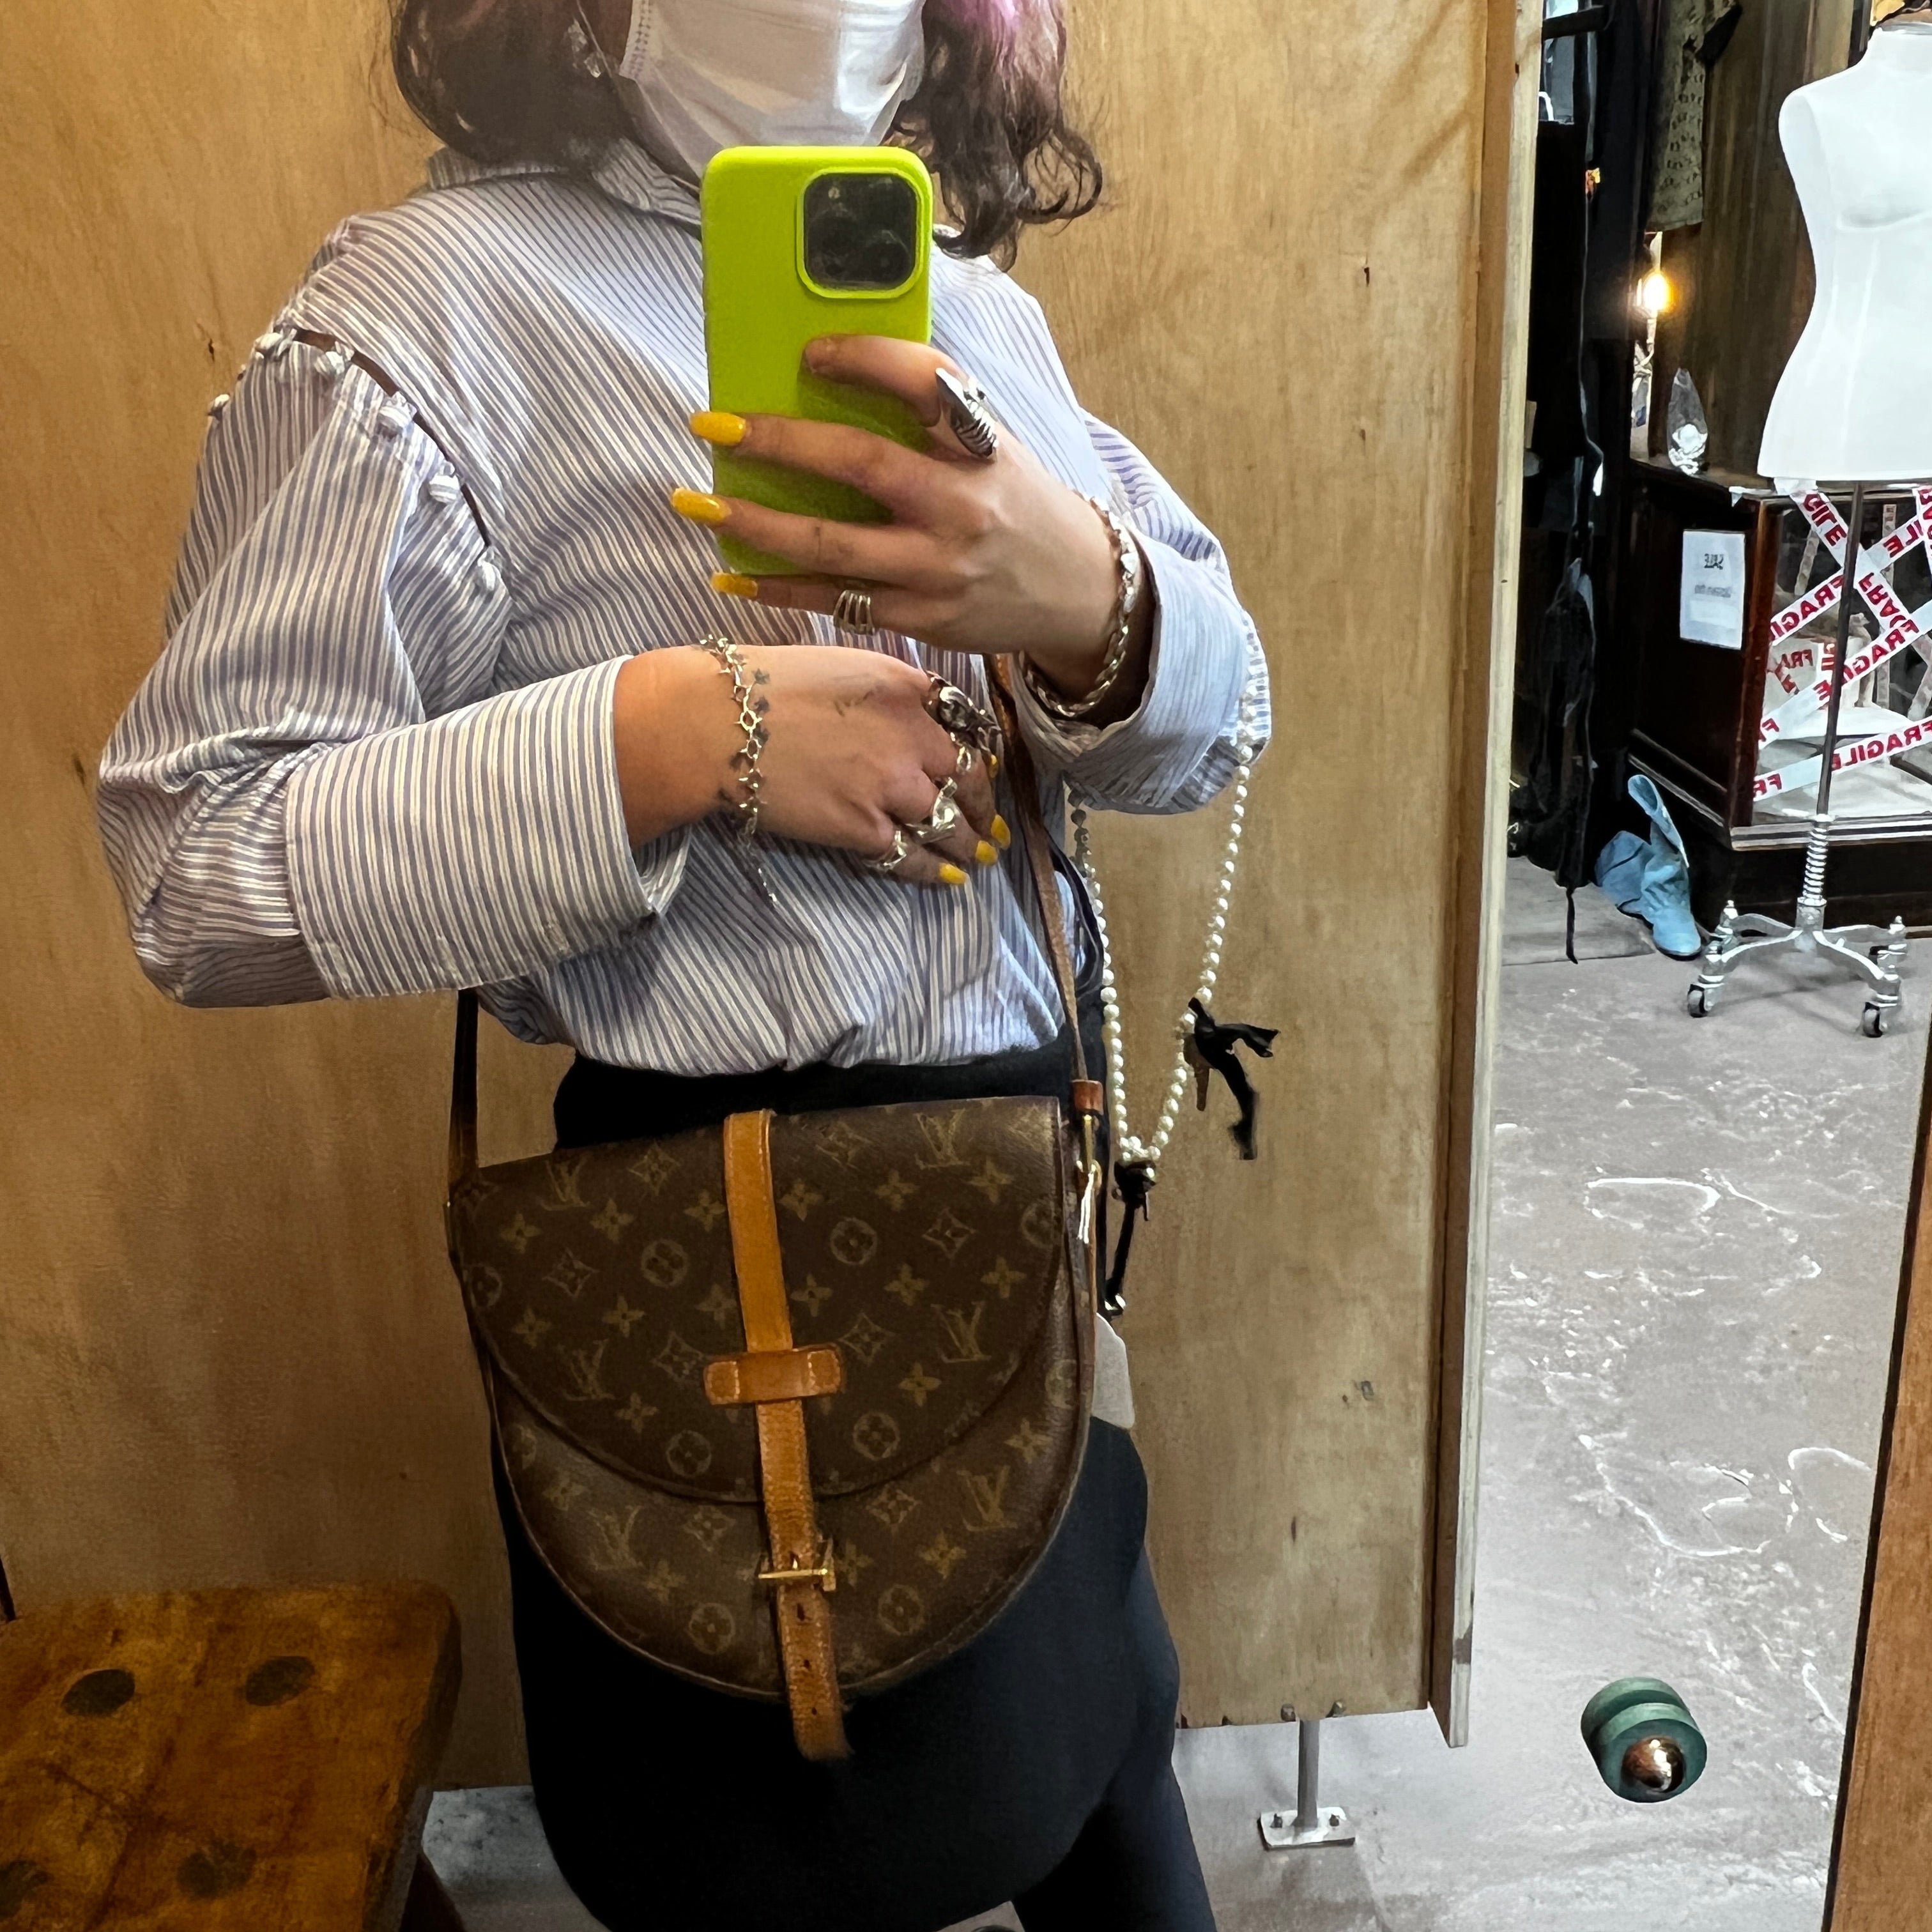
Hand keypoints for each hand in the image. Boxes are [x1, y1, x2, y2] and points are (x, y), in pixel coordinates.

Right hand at [612, 645, 1005, 886]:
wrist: (714, 723)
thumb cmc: (768, 685)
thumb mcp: (846, 664)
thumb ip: (893, 688)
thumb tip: (922, 712)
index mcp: (908, 690)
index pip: (966, 726)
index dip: (978, 753)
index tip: (983, 769)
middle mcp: (910, 738)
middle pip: (967, 779)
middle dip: (983, 805)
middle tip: (993, 823)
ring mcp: (890, 787)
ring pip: (948, 823)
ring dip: (969, 844)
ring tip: (982, 855)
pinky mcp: (862, 828)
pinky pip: (910, 856)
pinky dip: (933, 870)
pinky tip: (949, 878)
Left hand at [671, 336, 1151, 713]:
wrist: (1077, 591)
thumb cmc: (1015, 503)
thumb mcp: (993, 445)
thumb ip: (932, 414)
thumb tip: (830, 373)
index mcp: (981, 446)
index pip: (924, 383)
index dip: (863, 360)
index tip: (808, 353)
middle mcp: (960, 505)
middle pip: (860, 465)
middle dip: (779, 443)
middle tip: (714, 426)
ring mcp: (938, 568)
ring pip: (833, 547)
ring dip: (756, 525)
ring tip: (698, 504)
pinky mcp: (922, 618)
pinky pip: (837, 602)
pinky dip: (779, 589)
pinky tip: (731, 574)